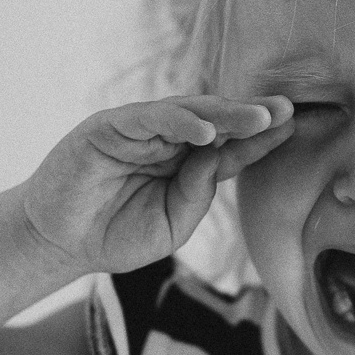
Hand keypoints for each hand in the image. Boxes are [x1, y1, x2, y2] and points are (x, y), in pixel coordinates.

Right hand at [18, 94, 293, 275]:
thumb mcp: (171, 224)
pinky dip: (179, 121)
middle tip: (287, 111)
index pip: (231, 145)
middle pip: (218, 120)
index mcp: (186, 163)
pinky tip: (207, 130)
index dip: (261, 136)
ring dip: (226, 114)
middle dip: (253, 115)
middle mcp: (166, 139)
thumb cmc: (115, 235)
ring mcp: (139, 130)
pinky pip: (149, 118)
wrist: (59, 243)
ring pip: (189, 112)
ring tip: (260, 118)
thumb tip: (219, 157)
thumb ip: (198, 194)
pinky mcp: (109, 127)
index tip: (295, 126)